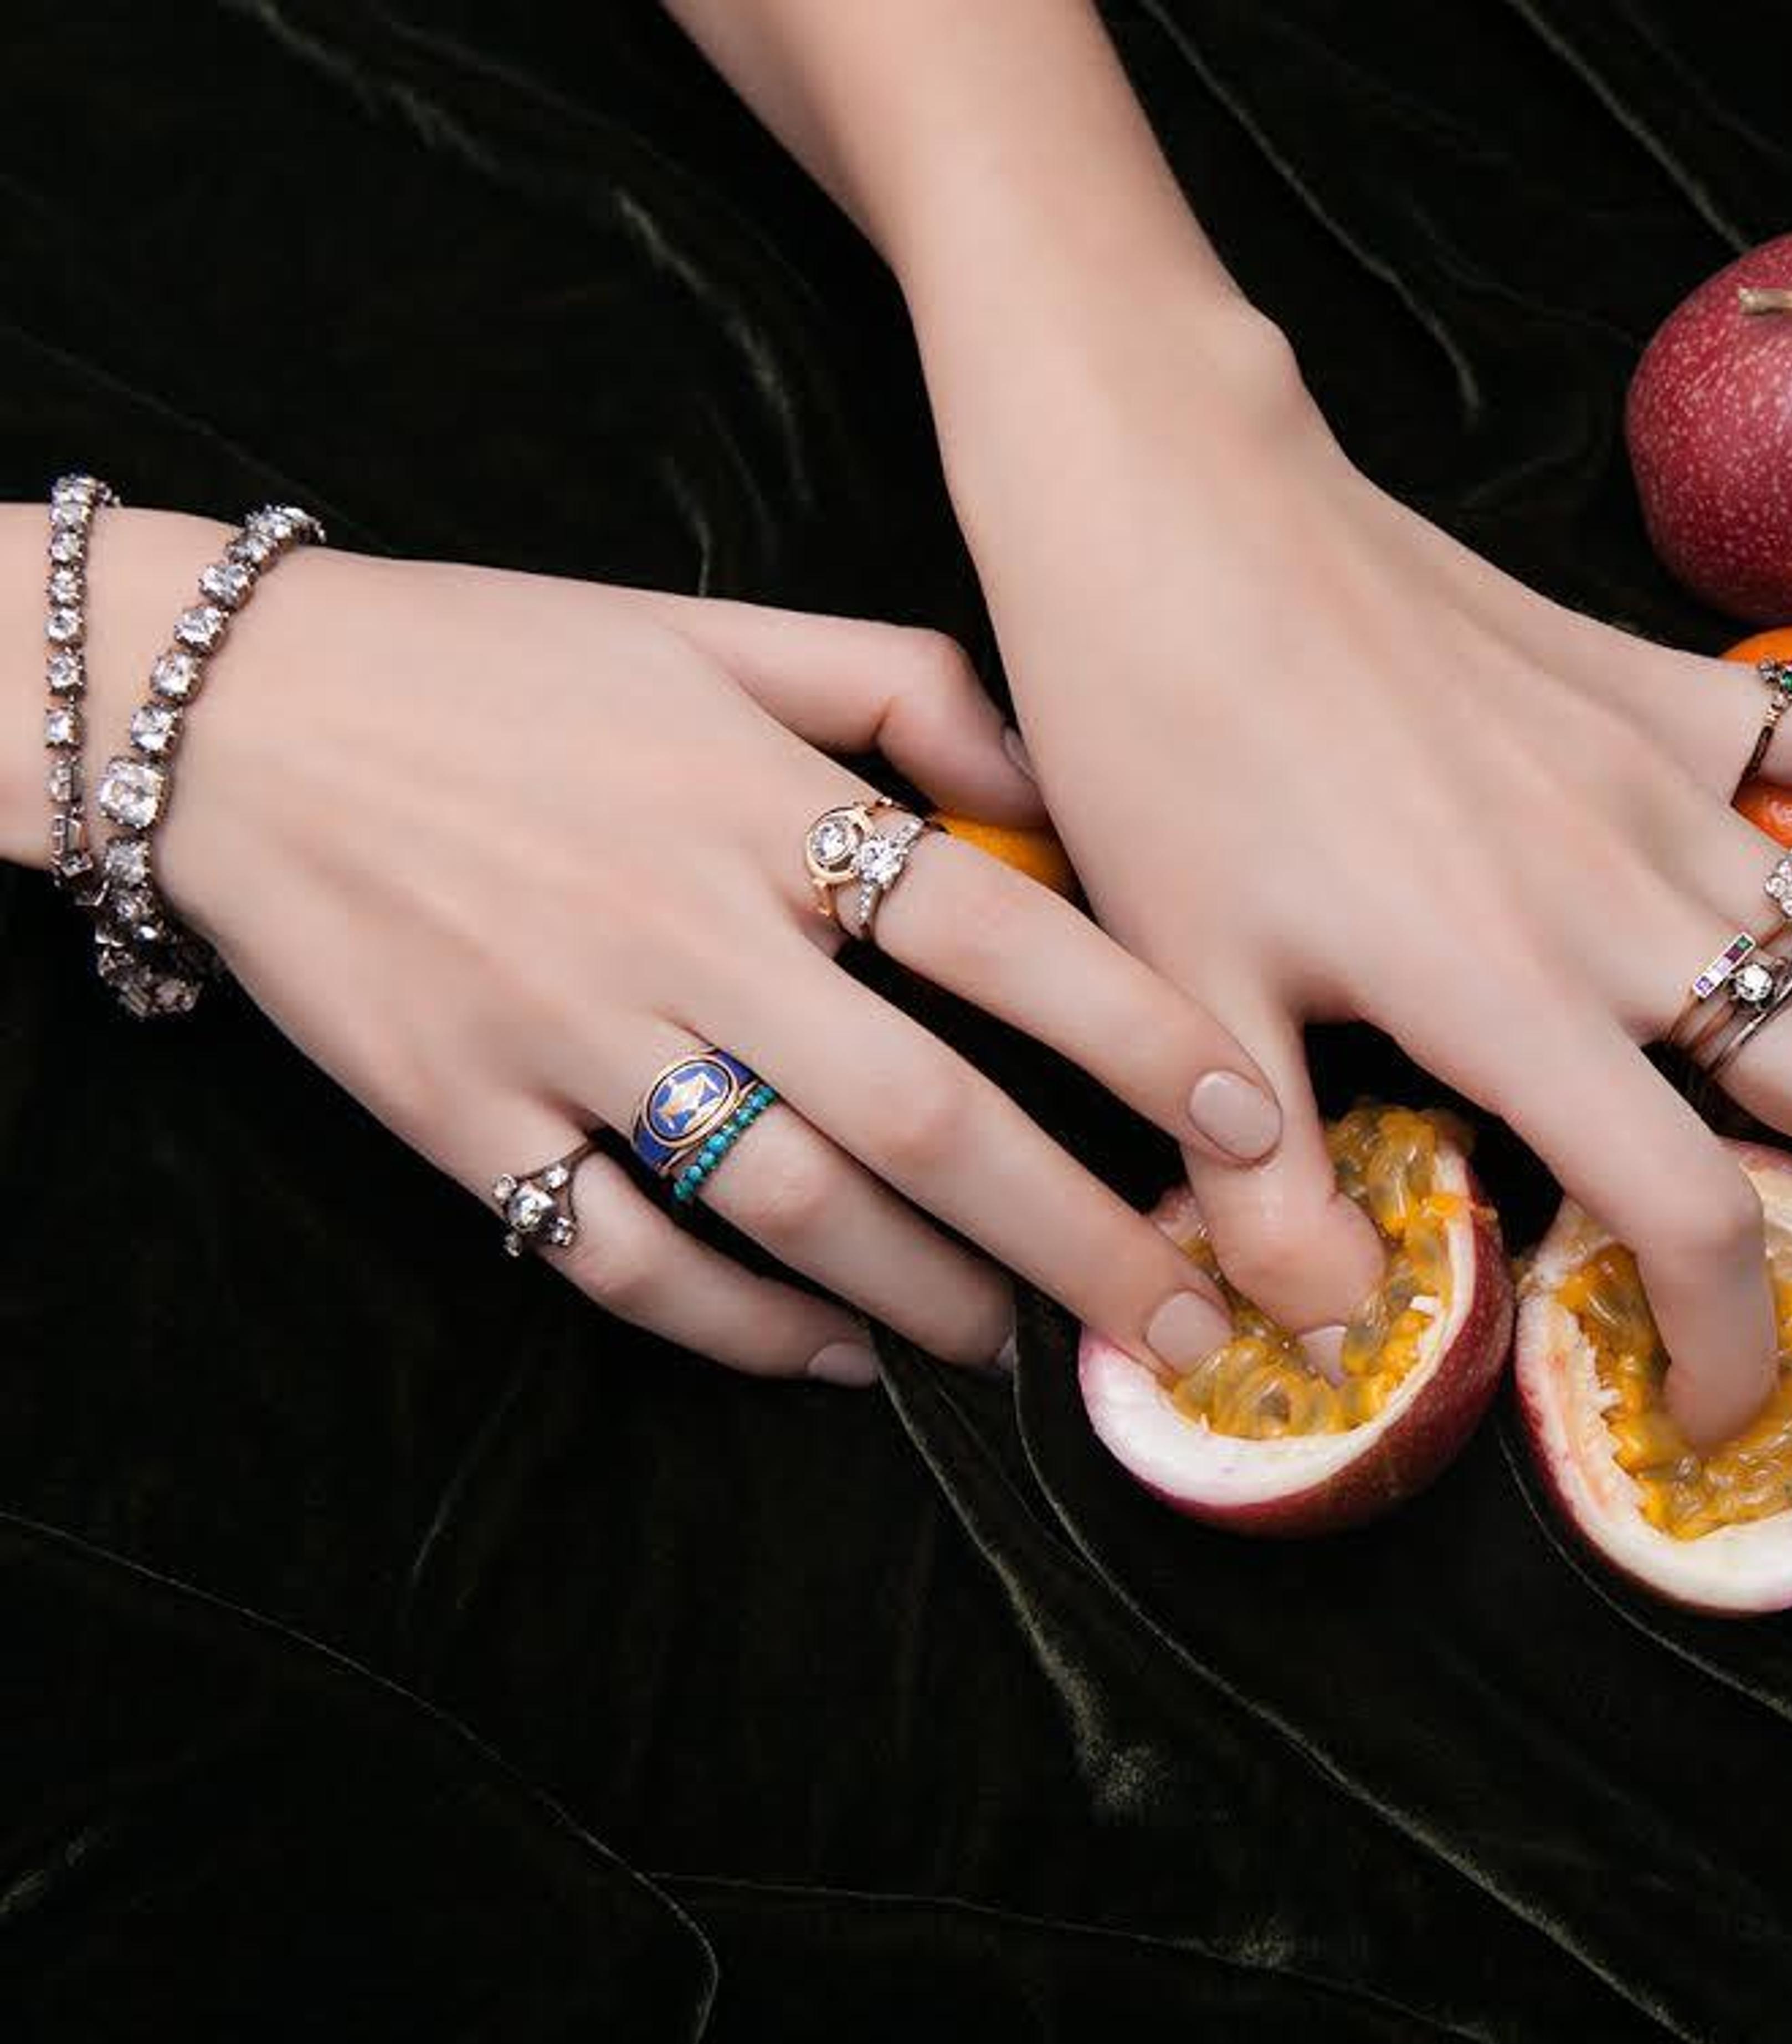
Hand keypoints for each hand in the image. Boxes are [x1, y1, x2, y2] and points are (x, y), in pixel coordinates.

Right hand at [83, 513, 1277, 1384]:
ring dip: (929, 1298)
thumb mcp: (714, 630)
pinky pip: (629, 1261)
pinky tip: (831, 1358)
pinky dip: (743, 1329)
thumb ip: (902, 689)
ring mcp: (573, 1037)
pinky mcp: (473, 1121)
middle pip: (926, 1118)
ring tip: (1012, 1344)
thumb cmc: (504, 664)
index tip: (1243, 1132)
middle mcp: (683, 929)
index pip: (999, 935)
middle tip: (1176, 1325)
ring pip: (792, 1211)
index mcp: (759, 801)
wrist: (241, 718)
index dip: (1139, 1039)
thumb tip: (1048, 788)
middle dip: (1076, 1238)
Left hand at [930, 306, 1791, 1437]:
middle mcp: (1624, 898)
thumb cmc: (1162, 745)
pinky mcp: (1660, 689)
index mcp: (1508, 993)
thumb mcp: (1178, 988)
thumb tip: (1328, 1326)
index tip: (1726, 1416)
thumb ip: (1264, 1178)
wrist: (1173, 516)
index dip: (1733, 1345)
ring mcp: (1664, 781)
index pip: (1693, 1216)